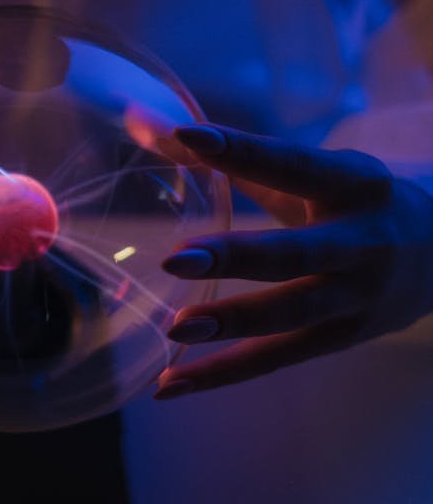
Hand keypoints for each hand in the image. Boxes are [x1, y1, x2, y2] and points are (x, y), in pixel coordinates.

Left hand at [155, 123, 432, 398]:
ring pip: (290, 316)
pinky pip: (276, 360)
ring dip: (231, 324)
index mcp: (355, 184)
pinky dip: (222, 374)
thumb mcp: (313, 169)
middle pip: (295, 253)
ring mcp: (357, 298)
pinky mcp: (343, 339)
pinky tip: (170, 383)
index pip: (293, 164)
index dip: (242, 151)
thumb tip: (140, 120)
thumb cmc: (357, 202)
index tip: (188, 135)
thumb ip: (231, 153)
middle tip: (175, 259)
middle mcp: (363, 243)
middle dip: (236, 257)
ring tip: (175, 329)